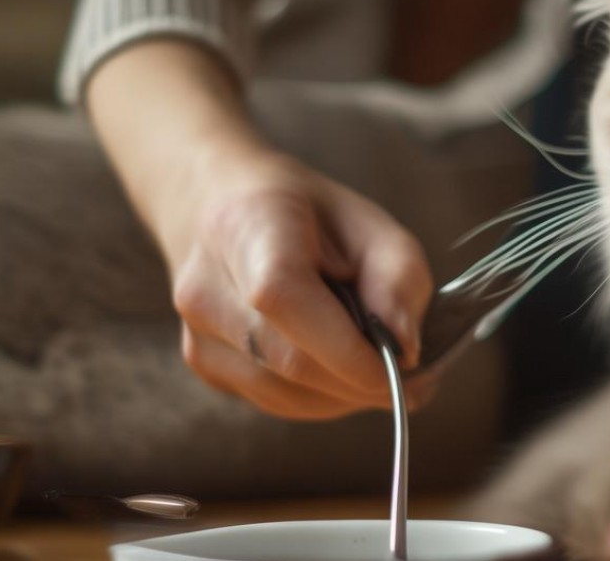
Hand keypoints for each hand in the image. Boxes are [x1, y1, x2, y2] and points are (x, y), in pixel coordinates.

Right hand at [171, 150, 437, 419]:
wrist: (227, 209)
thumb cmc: (309, 217)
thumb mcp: (371, 224)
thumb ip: (398, 278)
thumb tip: (405, 348)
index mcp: (245, 229)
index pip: (284, 300)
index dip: (347, 348)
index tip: (405, 367)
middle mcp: (205, 286)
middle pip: (288, 361)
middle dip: (360, 381)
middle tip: (413, 380)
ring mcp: (196, 332)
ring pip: (283, 394)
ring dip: (344, 395)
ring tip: (378, 368)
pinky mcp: (204, 365)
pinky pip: (273, 401)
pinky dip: (320, 398)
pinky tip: (341, 371)